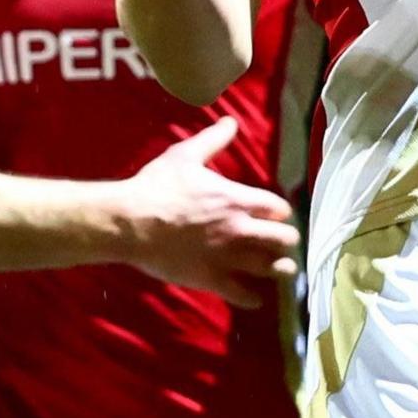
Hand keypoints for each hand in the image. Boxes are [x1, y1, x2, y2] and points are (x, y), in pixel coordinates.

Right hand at [113, 118, 297, 306]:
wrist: (131, 222)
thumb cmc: (157, 186)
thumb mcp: (185, 155)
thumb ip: (214, 140)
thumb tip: (231, 121)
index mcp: (238, 199)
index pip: (279, 208)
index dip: (280, 212)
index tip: (275, 214)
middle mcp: (241, 229)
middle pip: (283, 239)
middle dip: (286, 240)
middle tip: (282, 243)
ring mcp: (228, 257)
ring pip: (271, 269)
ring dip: (279, 269)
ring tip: (280, 269)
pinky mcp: (212, 279)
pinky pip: (243, 294)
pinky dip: (253, 297)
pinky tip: (255, 297)